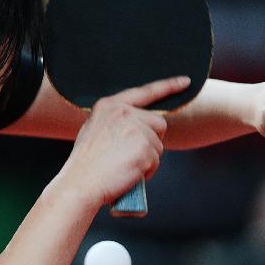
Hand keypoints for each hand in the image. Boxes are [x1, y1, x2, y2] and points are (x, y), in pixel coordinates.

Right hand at [57, 76, 190, 208]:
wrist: (80, 183)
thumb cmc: (86, 164)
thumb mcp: (94, 130)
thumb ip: (116, 122)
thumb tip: (137, 127)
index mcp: (109, 106)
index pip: (144, 92)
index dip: (167, 86)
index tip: (184, 81)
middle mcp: (123, 113)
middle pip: (158, 123)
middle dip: (151, 141)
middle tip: (131, 156)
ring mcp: (135, 129)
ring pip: (158, 145)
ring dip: (147, 159)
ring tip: (124, 166)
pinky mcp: (144, 148)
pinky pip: (156, 161)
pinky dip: (146, 171)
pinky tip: (128, 174)